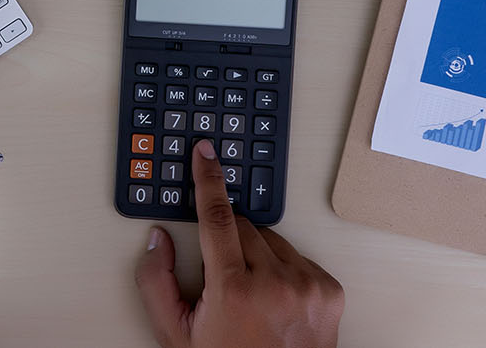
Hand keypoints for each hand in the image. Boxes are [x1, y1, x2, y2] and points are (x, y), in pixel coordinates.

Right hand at [135, 140, 343, 347]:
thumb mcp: (175, 334)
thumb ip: (154, 283)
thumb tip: (158, 239)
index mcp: (234, 291)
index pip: (217, 219)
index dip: (208, 181)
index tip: (205, 155)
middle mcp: (276, 283)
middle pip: (243, 228)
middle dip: (228, 244)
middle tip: (223, 280)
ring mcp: (308, 285)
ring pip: (272, 240)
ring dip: (257, 257)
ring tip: (253, 297)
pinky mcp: (330, 290)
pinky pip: (299, 258)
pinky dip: (284, 270)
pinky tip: (276, 300)